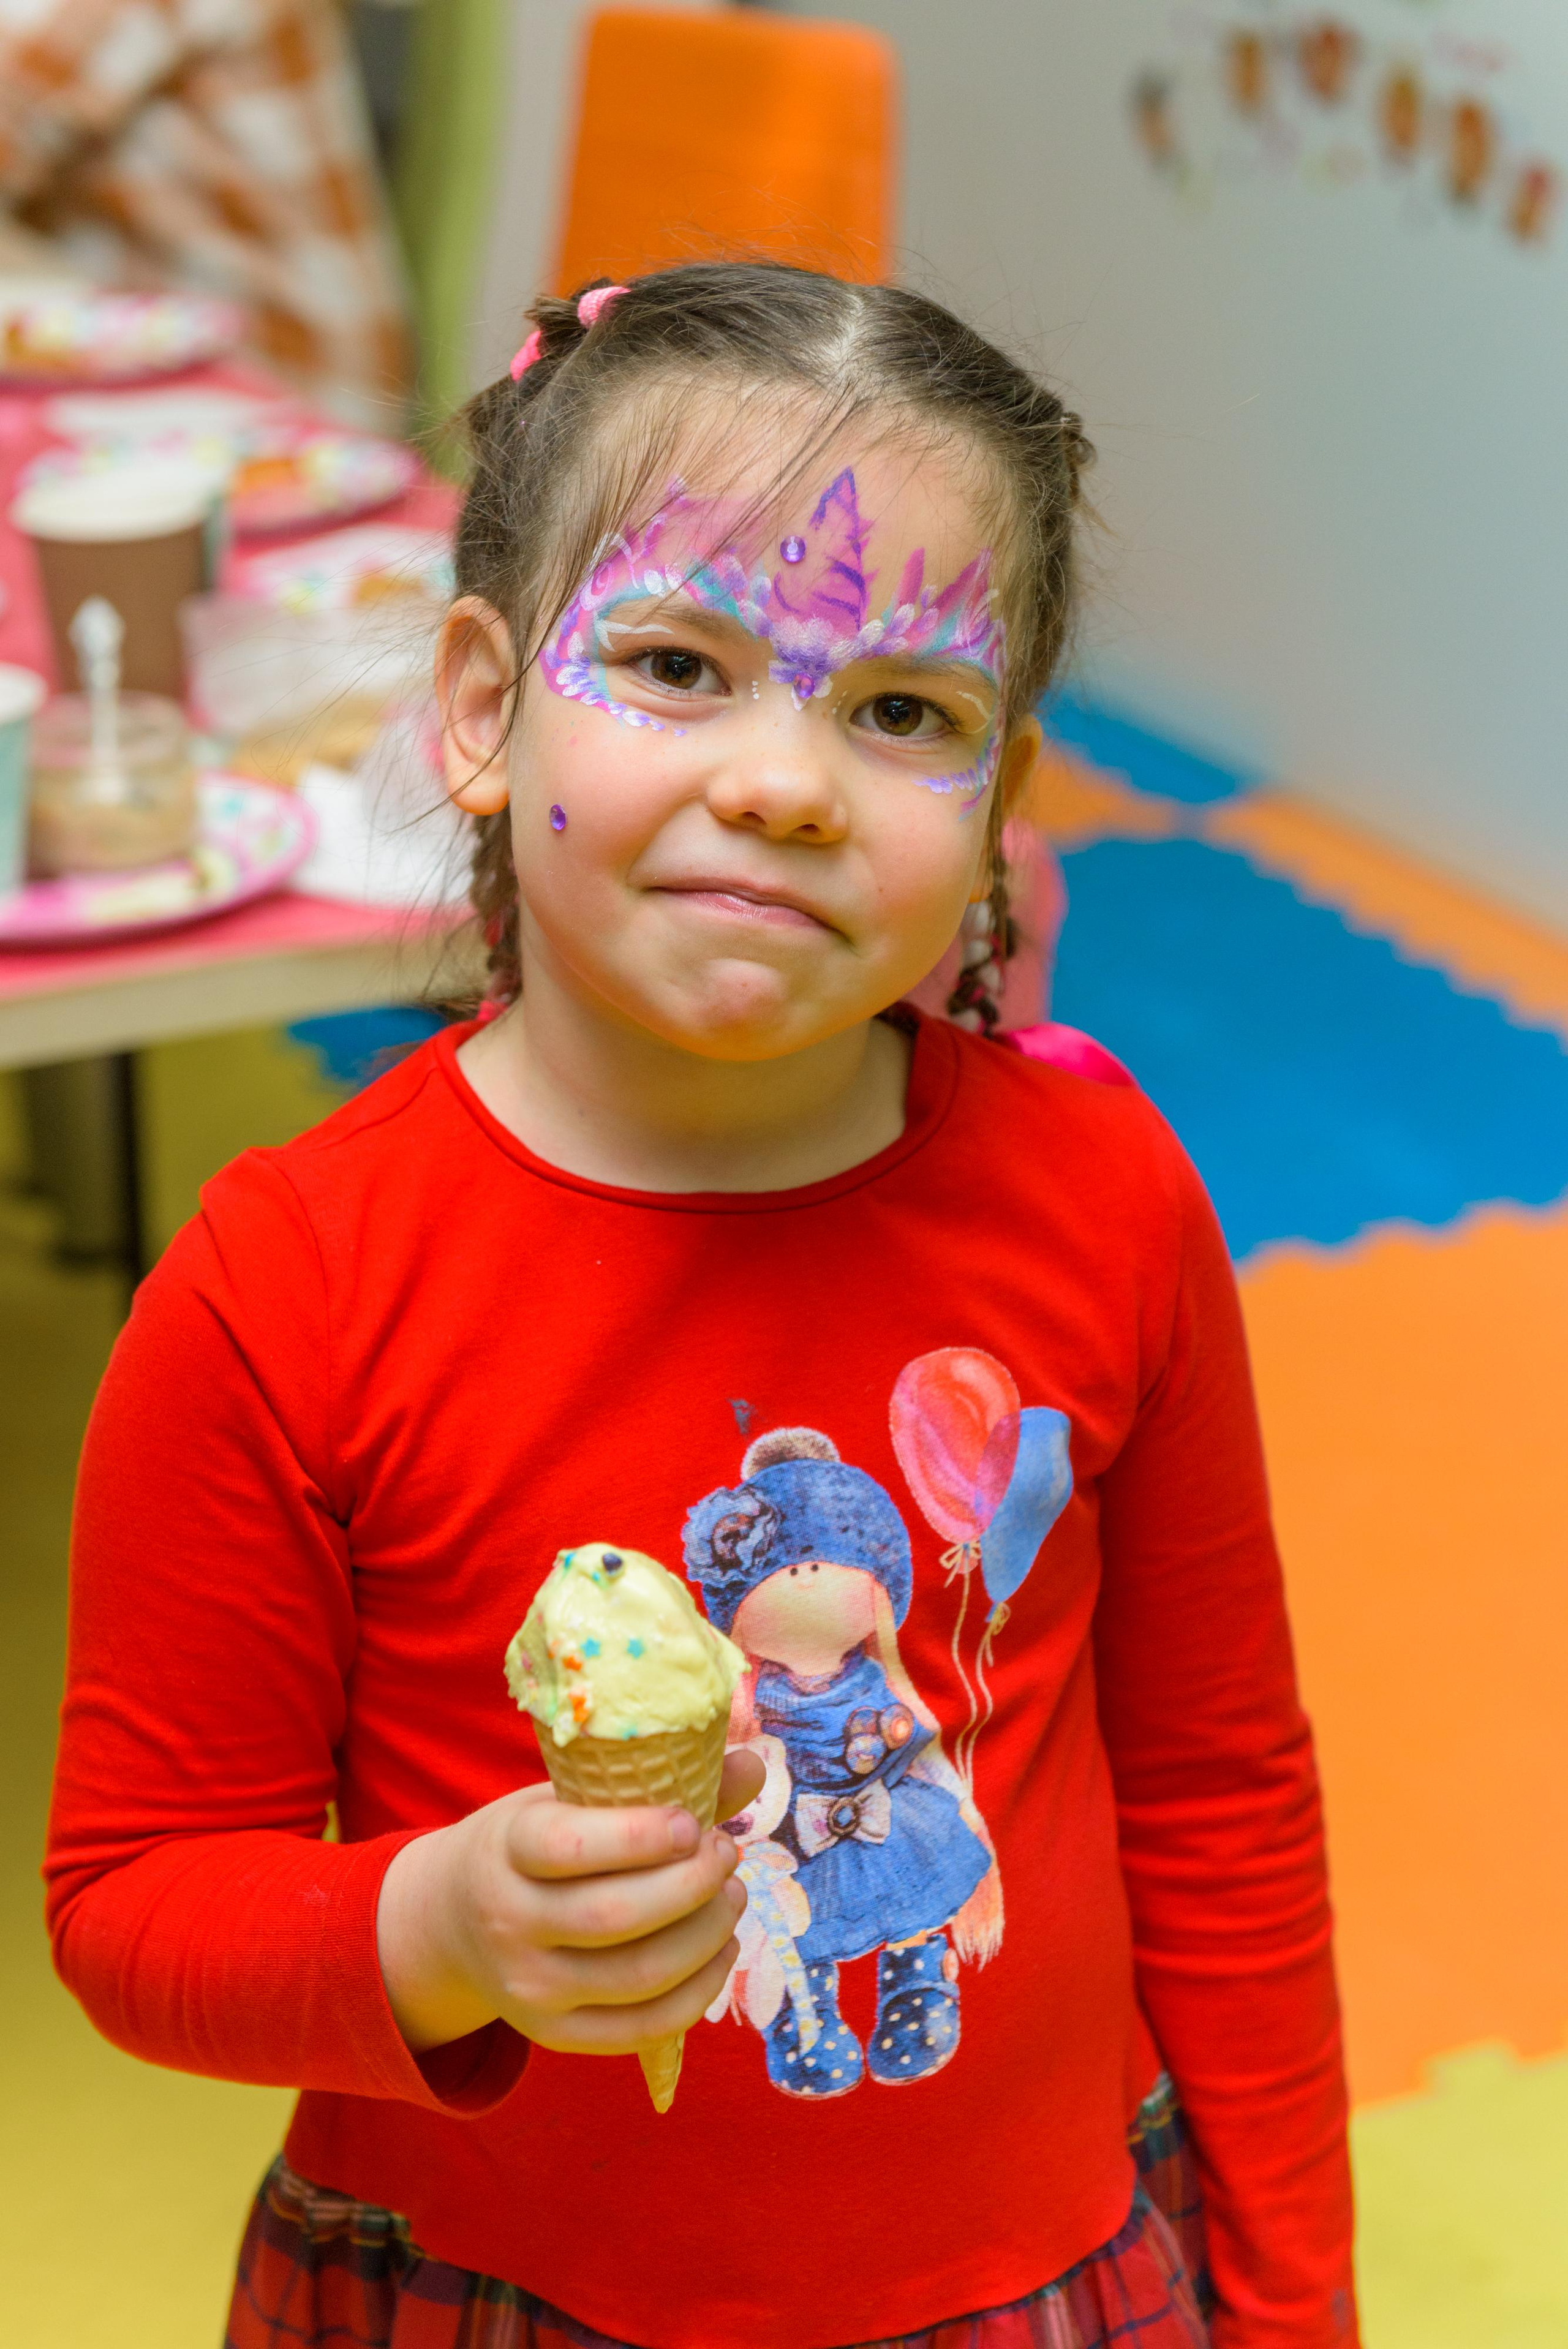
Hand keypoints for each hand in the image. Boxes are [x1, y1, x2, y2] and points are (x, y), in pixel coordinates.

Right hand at [376, 1747, 766, 2058]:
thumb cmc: (532, 1844)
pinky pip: (643, 2029)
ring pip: (640, 1977)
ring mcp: (529, 1990)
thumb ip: (656, 1783)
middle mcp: (509, 1923)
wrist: (454, 1920)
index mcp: (507, 1849)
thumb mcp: (568, 1798)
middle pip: (616, 1916)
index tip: (691, 1823)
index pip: (571, 1847)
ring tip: (731, 1896)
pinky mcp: (555, 2036)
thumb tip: (752, 1766)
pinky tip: (720, 1950)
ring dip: (706, 1935)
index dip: (642, 1836)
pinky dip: (699, 1991)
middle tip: (726, 1854)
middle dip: (692, 1885)